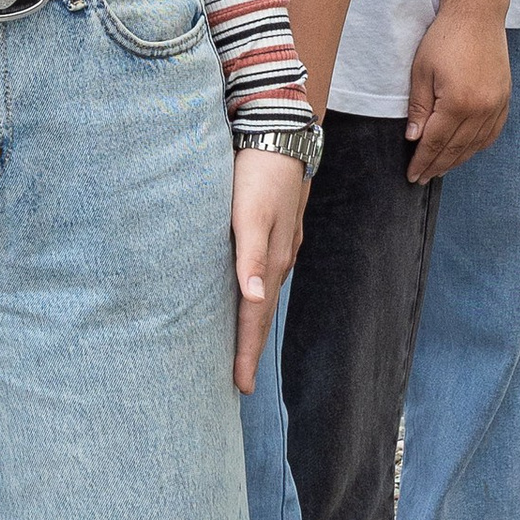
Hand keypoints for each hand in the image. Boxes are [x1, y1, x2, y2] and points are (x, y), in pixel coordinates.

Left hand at [230, 147, 309, 395]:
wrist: (280, 132)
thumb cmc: (257, 173)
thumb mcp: (249, 215)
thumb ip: (250, 257)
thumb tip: (253, 299)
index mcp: (270, 260)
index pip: (255, 317)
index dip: (247, 352)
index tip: (240, 387)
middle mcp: (278, 258)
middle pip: (261, 312)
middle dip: (250, 346)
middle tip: (239, 381)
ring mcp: (280, 244)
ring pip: (263, 293)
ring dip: (252, 322)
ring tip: (240, 346)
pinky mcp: (275, 229)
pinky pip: (263, 273)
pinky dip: (254, 295)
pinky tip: (247, 295)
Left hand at [403, 0, 513, 181]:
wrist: (478, 15)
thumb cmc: (445, 38)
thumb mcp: (421, 71)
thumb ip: (419, 108)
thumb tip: (414, 139)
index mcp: (457, 103)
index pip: (435, 142)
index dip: (422, 161)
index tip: (412, 175)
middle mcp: (481, 109)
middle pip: (455, 148)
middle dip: (436, 166)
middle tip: (422, 178)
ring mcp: (496, 105)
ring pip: (475, 145)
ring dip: (457, 160)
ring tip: (441, 170)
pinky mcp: (505, 98)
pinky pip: (492, 132)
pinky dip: (478, 146)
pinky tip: (467, 152)